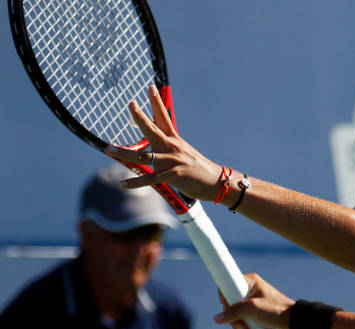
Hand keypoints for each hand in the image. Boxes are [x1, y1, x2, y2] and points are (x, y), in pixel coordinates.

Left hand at [104, 85, 222, 200]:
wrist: (216, 183)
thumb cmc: (198, 170)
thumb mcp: (183, 155)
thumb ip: (167, 151)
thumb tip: (150, 153)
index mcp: (175, 140)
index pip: (164, 117)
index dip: (157, 102)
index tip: (151, 87)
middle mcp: (172, 147)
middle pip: (152, 129)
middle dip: (140, 116)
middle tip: (131, 103)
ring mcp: (172, 161)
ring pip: (143, 156)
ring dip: (124, 153)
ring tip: (109, 149)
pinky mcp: (172, 176)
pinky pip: (149, 178)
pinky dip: (135, 182)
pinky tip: (122, 184)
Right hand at [214, 273, 293, 328]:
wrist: (294, 323)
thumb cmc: (275, 311)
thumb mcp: (253, 308)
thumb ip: (234, 312)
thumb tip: (216, 318)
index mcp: (250, 283)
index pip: (228, 287)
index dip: (225, 301)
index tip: (228, 311)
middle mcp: (250, 293)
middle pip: (230, 308)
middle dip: (235, 322)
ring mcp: (252, 306)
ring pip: (236, 319)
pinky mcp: (256, 318)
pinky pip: (244, 325)